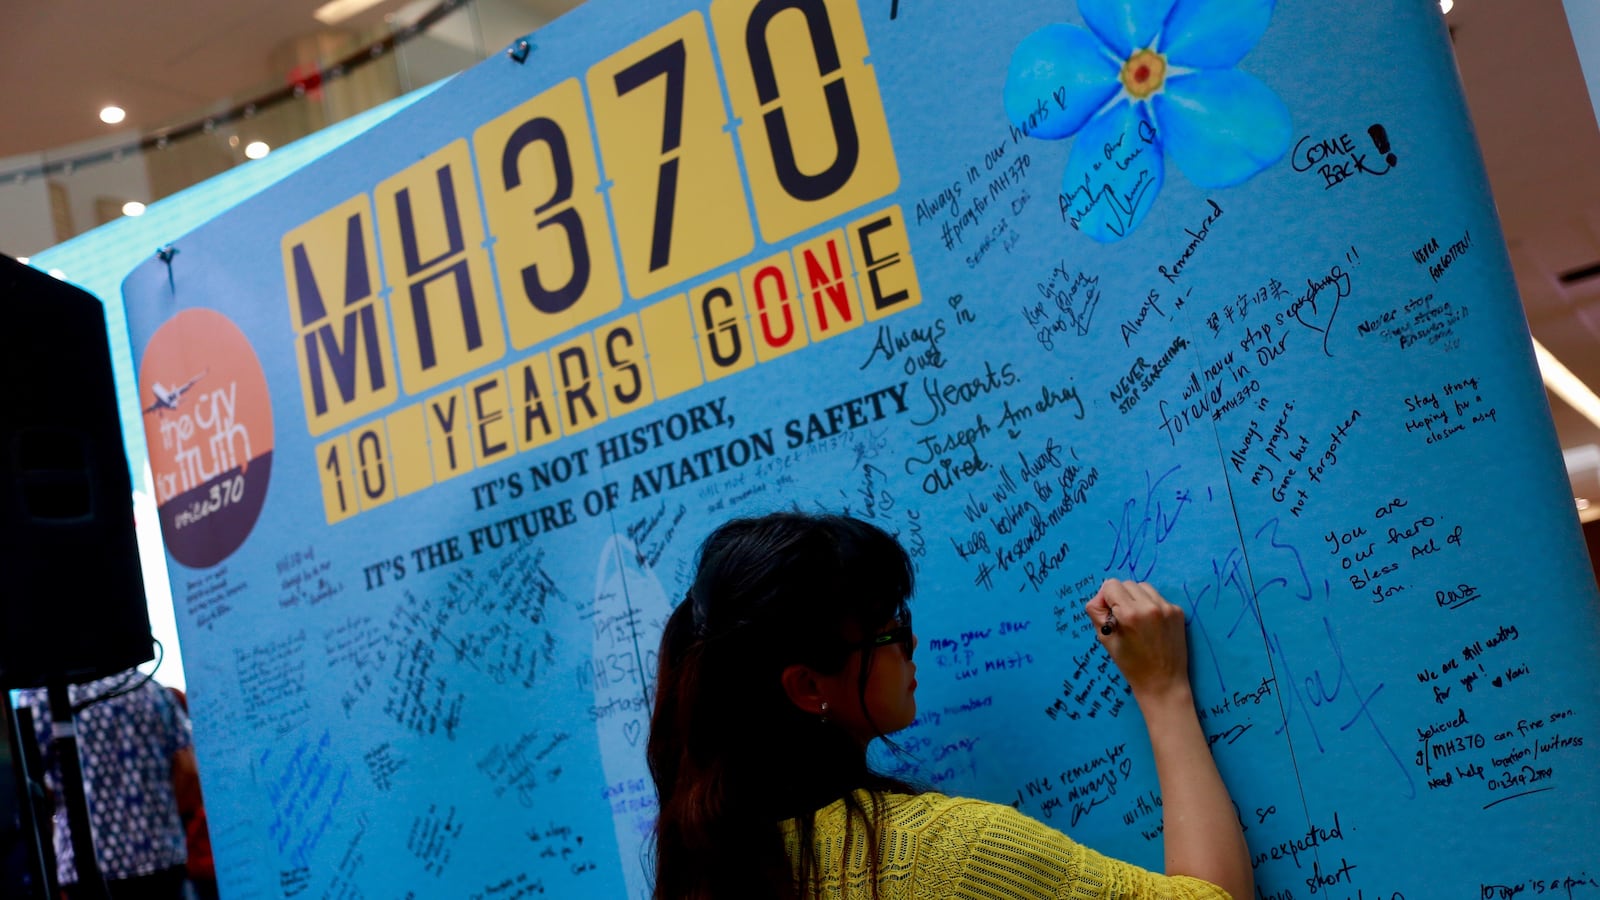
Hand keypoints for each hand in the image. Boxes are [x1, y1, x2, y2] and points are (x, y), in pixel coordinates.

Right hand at [1084, 578, 1190, 700]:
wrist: (1163, 682)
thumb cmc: (1131, 665)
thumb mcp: (1105, 639)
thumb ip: (1097, 612)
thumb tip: (1101, 596)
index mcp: (1130, 614)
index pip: (1111, 585)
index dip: (1105, 598)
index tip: (1109, 614)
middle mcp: (1150, 606)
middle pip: (1127, 583)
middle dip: (1120, 597)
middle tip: (1122, 619)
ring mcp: (1167, 608)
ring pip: (1143, 587)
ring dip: (1136, 598)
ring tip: (1137, 620)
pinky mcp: (1178, 612)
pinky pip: (1158, 598)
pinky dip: (1150, 606)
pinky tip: (1151, 625)